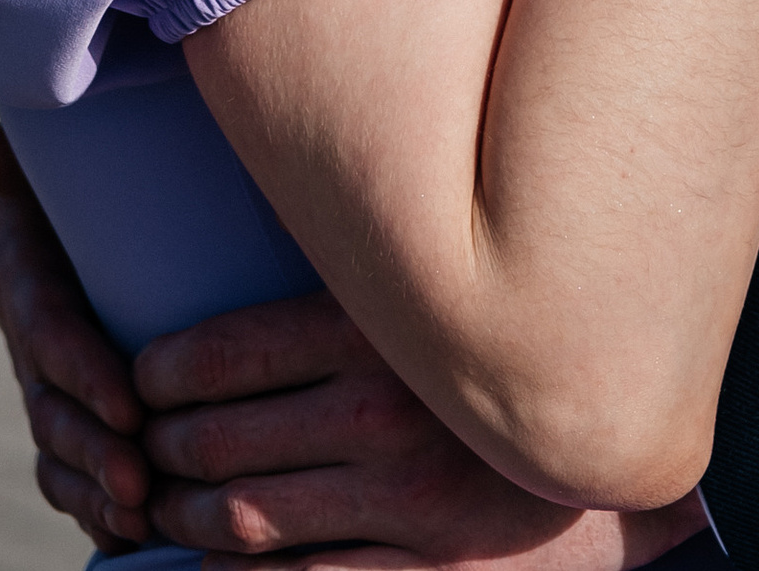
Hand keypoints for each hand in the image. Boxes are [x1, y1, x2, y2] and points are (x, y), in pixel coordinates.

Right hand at [0, 127, 152, 548]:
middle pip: (51, 407)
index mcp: (26, 268)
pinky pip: (69, 472)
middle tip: (139, 482)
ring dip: (94, 492)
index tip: (129, 406)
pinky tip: (132, 538)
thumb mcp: (62, 141)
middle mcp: (30, 332)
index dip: (81, 370)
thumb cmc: (98, 153)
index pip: (46, 328)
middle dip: (92, 452)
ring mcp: (48, 378)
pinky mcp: (72, 408)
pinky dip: (94, 510)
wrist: (99, 185)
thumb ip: (28, 143)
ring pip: (57, 450)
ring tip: (139, 517)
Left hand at [132, 289, 704, 564]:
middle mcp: (386, 416)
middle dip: (161, 448)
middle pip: (221, 440)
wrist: (619, 462)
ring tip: (161, 503)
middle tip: (139, 444)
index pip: (228, 354)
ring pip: (245, 521)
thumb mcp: (434, 298)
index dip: (160, 372)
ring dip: (184, 517)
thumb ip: (358, 274)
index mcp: (381, 334)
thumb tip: (256, 221)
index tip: (139, 375)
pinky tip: (215, 563)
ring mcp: (403, 505)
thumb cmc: (512, 357)